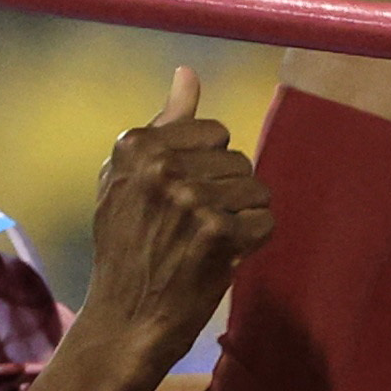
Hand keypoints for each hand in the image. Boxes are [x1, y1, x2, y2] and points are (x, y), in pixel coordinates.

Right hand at [85, 67, 274, 351]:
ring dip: (241, 219)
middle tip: (192, 228)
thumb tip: (187, 72)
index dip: (206, 169)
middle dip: (226, 195)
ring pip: (256, 189)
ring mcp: (189, 199)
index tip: (179, 199)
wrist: (124, 319)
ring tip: (207, 242)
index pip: (215, 133)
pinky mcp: (217, 233)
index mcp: (135, 144)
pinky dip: (251, 243)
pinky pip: (265, 221)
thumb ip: (165, 124)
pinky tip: (221, 258)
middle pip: (238, 160)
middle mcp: (160, 166)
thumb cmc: (128, 246)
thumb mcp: (129, 178)